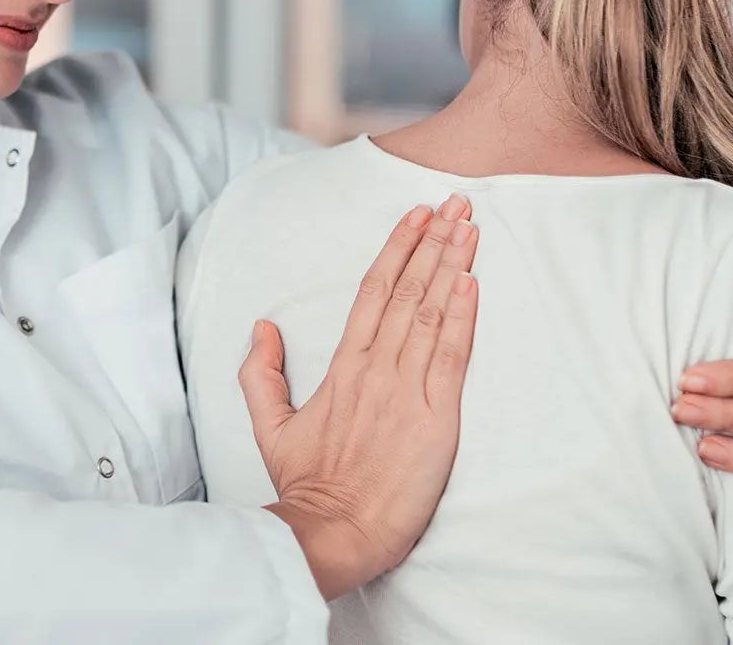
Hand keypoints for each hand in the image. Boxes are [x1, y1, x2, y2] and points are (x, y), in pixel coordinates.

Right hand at [243, 196, 479, 599]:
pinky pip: (451, 355)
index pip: (372, 292)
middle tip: (455, 202)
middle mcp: (376, 368)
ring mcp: (407, 390)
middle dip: (433, 242)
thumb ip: (260, 374)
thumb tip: (262, 328)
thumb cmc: (308, 486)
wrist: (336, 531)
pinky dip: (462, 315)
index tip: (415, 216)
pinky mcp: (436, 418)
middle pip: (408, 291)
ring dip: (452, 265)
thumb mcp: (270, 427)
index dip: (396, 249)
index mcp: (342, 368)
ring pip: (431, 313)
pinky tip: (472, 282)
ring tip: (468, 226)